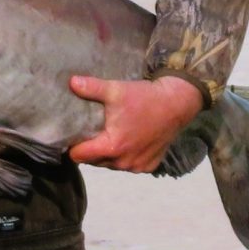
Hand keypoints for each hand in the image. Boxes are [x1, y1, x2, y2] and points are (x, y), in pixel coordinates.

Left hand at [67, 74, 205, 171]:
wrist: (177, 104)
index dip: (73, 146)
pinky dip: (126, 157)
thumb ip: (91, 88)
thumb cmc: (145, 98)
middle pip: (94, 161)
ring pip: (111, 165)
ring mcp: (137, 167)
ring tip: (113, 136)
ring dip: (109, 154)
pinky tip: (130, 142)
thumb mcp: (116, 89)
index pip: (79, 156)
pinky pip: (129, 166)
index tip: (75, 136)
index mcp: (112, 146)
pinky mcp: (149, 167)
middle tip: (95, 132)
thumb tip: (71, 82)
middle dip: (91, 149)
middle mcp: (123, 162)